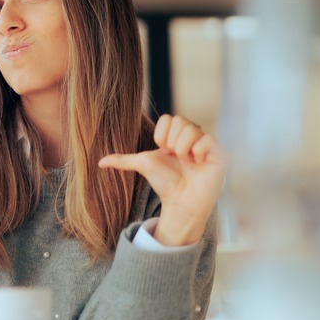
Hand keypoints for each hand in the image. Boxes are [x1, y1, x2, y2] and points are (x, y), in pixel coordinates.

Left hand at [98, 115, 226, 245]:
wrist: (180, 202)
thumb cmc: (165, 183)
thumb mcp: (143, 166)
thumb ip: (123, 160)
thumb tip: (99, 162)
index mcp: (178, 135)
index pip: (168, 118)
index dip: (162, 136)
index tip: (164, 152)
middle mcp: (194, 135)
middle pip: (179, 121)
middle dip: (171, 143)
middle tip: (177, 158)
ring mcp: (207, 143)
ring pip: (190, 130)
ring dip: (182, 150)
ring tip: (188, 162)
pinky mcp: (219, 152)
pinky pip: (205, 140)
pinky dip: (197, 153)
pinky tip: (199, 164)